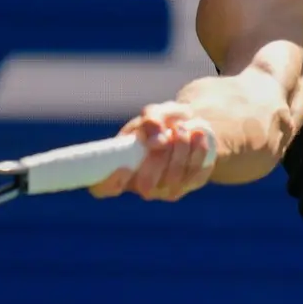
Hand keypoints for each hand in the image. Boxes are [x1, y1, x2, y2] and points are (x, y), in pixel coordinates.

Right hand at [87, 101, 215, 201]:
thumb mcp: (154, 114)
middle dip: (159, 156)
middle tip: (170, 132)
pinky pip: (196, 175)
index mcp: (120, 167)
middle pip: (146, 184)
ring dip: (181, 148)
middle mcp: (141, 185)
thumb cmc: (162, 122)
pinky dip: (199, 152)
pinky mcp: (190, 184)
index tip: (123, 166)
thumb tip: (158, 139)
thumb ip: (151, 119)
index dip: (109, 182)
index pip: (103, 188)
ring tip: (185, 127)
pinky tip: (199, 135)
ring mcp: (166, 189)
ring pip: (174, 178)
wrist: (188, 125)